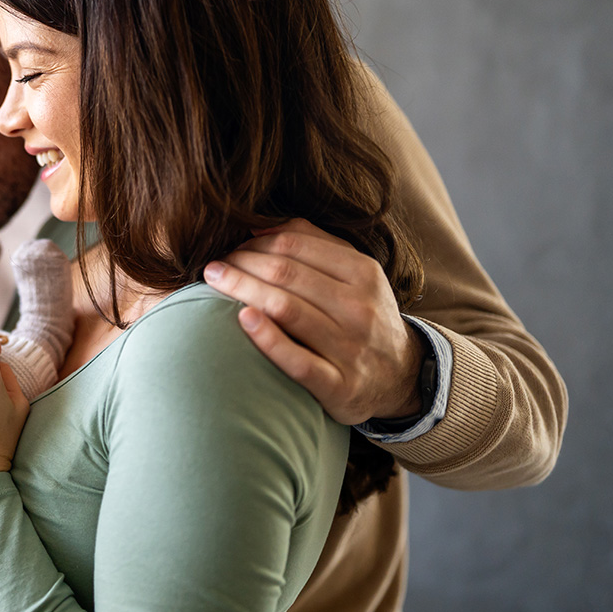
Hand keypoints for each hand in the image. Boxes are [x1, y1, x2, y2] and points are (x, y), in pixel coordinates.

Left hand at [202, 218, 425, 425]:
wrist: (401, 377)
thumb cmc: (362, 316)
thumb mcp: (355, 274)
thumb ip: (314, 244)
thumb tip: (258, 225)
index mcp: (363, 273)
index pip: (295, 245)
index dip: (253, 243)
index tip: (228, 247)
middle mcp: (359, 308)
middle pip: (286, 275)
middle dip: (241, 265)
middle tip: (212, 266)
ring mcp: (351, 348)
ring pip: (286, 310)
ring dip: (242, 291)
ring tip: (212, 284)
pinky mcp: (339, 386)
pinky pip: (297, 361)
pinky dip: (267, 339)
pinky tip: (243, 320)